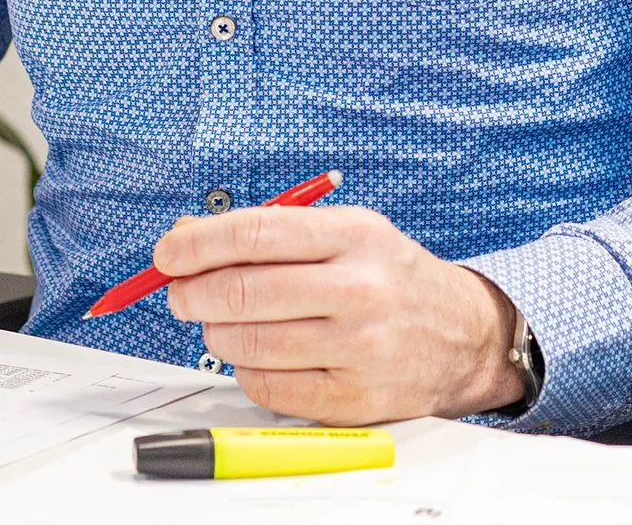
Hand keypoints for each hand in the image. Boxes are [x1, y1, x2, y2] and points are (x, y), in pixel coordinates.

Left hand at [157, 205, 525, 423]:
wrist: (463, 336)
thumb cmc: (391, 279)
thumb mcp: (345, 234)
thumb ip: (271, 232)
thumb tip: (189, 236)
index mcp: (354, 236)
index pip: (255, 233)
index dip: (197, 244)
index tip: (168, 254)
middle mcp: (359, 289)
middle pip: (244, 291)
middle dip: (193, 293)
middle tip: (180, 294)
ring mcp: (358, 347)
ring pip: (249, 343)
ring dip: (217, 333)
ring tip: (222, 324)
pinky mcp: (352, 398)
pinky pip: (268, 386)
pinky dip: (247, 370)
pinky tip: (259, 354)